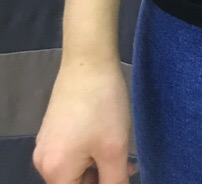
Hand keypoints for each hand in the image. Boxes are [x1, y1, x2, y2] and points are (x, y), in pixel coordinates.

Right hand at [33, 56, 137, 183]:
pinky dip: (91, 150)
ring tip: (123, 150)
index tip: (120, 175)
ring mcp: (46, 142)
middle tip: (129, 166)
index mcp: (54, 171)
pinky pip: (71, 151)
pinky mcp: (53, 127)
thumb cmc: (102, 105)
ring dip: (98, 164)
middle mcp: (43, 161)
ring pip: (75, 167)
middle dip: (102, 178)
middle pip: (74, 183)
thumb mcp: (114, 149)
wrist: (88, 60)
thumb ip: (114, 181)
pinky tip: (109, 137)